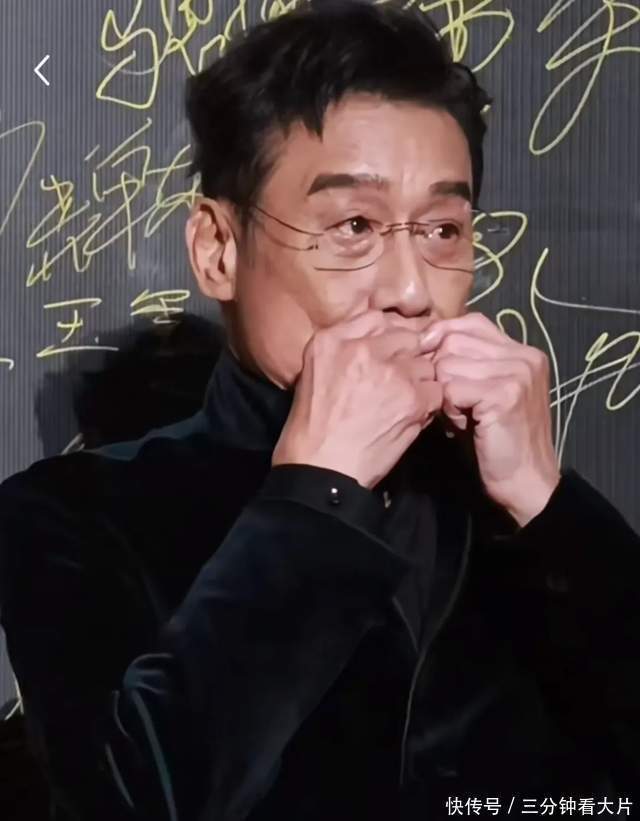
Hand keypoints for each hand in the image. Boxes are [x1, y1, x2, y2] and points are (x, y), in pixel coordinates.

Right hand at [273, 311, 443, 488]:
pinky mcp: (412, 396)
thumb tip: (380, 341)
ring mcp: (389, 370)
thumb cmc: (313, 429)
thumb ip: (343, 349)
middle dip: (408, 358)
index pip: (377, 319)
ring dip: (420, 381)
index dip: (389, 337)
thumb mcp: (313, 375)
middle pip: (406, 336)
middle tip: (400, 382)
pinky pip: (436, 389)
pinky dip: (429, 404)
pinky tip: (412, 417)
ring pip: (425, 363)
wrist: (321, 470)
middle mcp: (361, 347)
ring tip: (404, 403)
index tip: (390, 355)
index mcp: (330, 339)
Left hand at [421, 312, 560, 526]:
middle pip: (455, 339)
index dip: (444, 338)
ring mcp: (518, 373)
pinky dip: (450, 408)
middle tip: (453, 401)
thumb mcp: (482, 392)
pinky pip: (452, 388)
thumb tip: (424, 340)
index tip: (430, 362)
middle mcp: (524, 356)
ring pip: (449, 363)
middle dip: (440, 369)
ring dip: (445, 392)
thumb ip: (465, 364)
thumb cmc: (497, 440)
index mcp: (522, 351)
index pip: (471, 321)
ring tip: (461, 415)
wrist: (526, 480)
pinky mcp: (505, 394)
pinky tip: (463, 424)